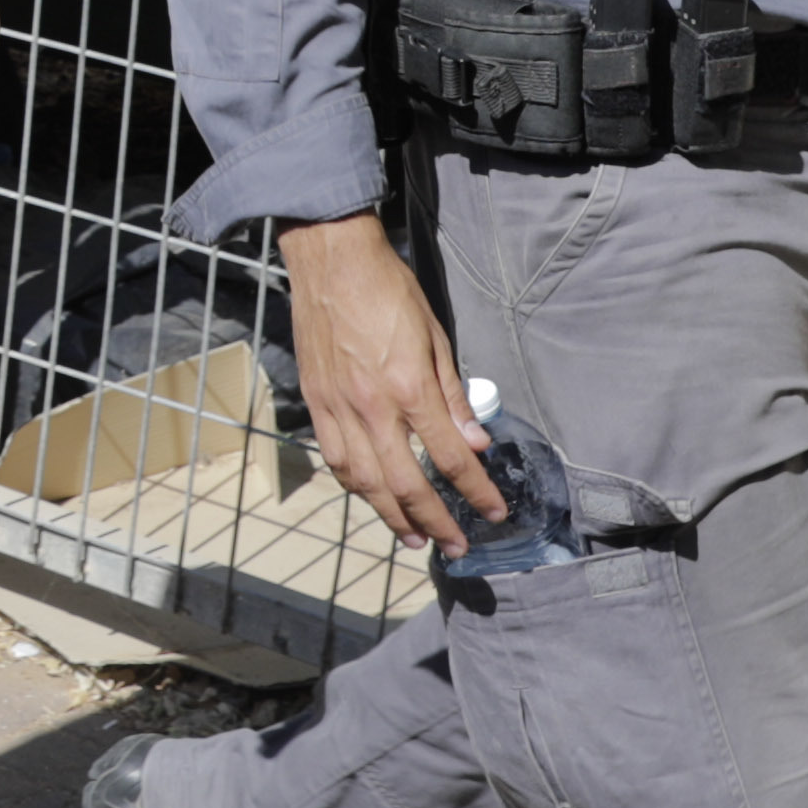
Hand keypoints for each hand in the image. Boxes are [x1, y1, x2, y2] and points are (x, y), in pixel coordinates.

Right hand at [282, 213, 499, 555]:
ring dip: (391, 516)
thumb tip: (474, 441)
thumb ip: (452, 393)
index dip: (474, 490)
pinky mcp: (315, 402)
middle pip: (405, 482)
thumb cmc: (387, 290)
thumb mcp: (434, 335)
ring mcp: (337, 407)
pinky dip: (356, 487)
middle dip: (435, 521)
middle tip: (456, 547)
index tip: (492, 511)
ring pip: (364, 481)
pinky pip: (336, 459)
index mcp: (407, 386)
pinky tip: (372, 498)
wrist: (330, 260)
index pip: (448, 456)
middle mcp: (370, 406)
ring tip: (414, 538)